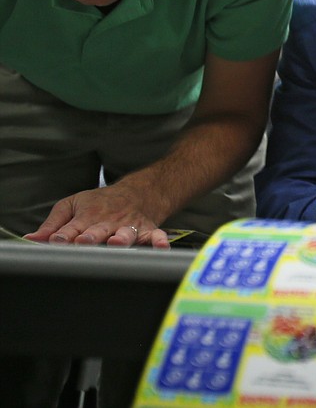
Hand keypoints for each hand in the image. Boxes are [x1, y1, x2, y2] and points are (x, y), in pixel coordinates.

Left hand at [24, 187, 169, 247]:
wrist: (137, 192)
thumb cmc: (100, 202)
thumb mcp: (73, 205)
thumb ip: (52, 224)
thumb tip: (31, 239)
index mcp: (87, 215)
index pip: (72, 228)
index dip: (65, 235)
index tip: (57, 240)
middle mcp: (109, 221)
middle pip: (99, 230)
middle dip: (91, 236)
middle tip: (84, 241)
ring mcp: (129, 226)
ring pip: (126, 233)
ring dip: (122, 238)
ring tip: (116, 242)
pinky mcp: (147, 230)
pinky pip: (155, 236)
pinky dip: (159, 241)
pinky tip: (161, 247)